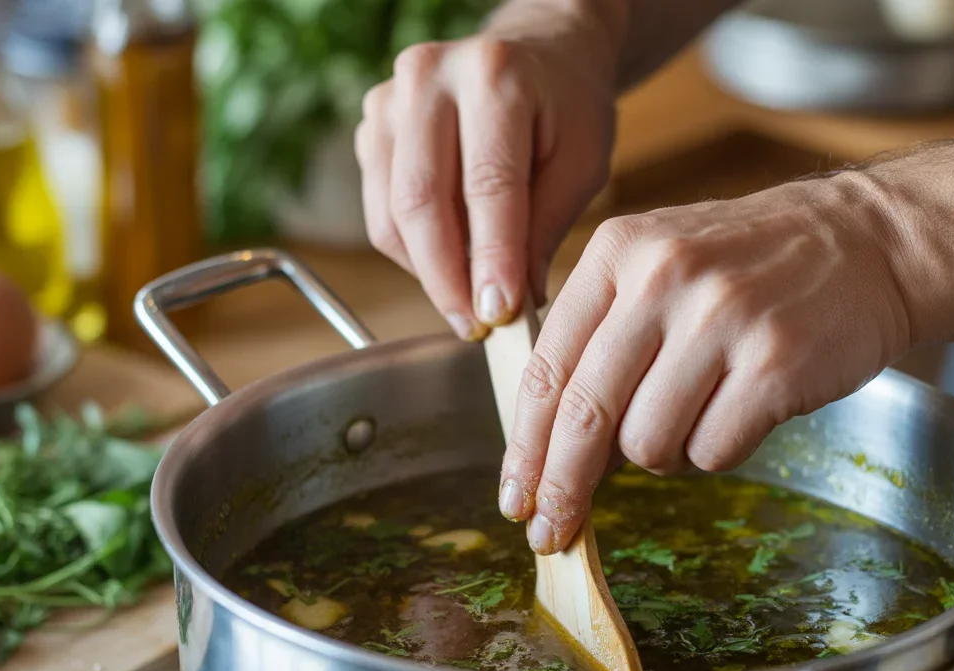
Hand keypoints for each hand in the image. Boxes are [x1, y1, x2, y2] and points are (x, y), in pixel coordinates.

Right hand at [356, 31, 616, 339]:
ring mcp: (388, 101)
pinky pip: (379, 213)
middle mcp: (428, 78)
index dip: (490, 257)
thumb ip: (547, 228)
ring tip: (470, 301)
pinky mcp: (370, 129)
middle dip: (447, 279)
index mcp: (494, 76)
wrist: (536, 60)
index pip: (486, 184)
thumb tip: (513, 303)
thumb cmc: (566, 110)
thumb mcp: (582, 163)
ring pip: (391, 215)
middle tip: (475, 327)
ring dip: (428, 273)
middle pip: (421, 201)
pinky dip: (414, 254)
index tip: (499, 313)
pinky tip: (452, 262)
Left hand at [495, 176, 917, 554]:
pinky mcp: (775, 364)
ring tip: (697, 416)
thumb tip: (551, 445)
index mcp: (620, 251)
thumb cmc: (750, 265)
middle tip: (553, 530)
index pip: (547, 367)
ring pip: (647, 443)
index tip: (516, 497)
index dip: (524, 446)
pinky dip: (715, 452)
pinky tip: (739, 413)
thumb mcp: (660, 264)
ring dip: (663, 454)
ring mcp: (722, 319)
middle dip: (563, 487)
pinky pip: (711, 452)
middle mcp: (664, 277)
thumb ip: (600, 336)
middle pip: (585, 414)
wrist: (866, 243)